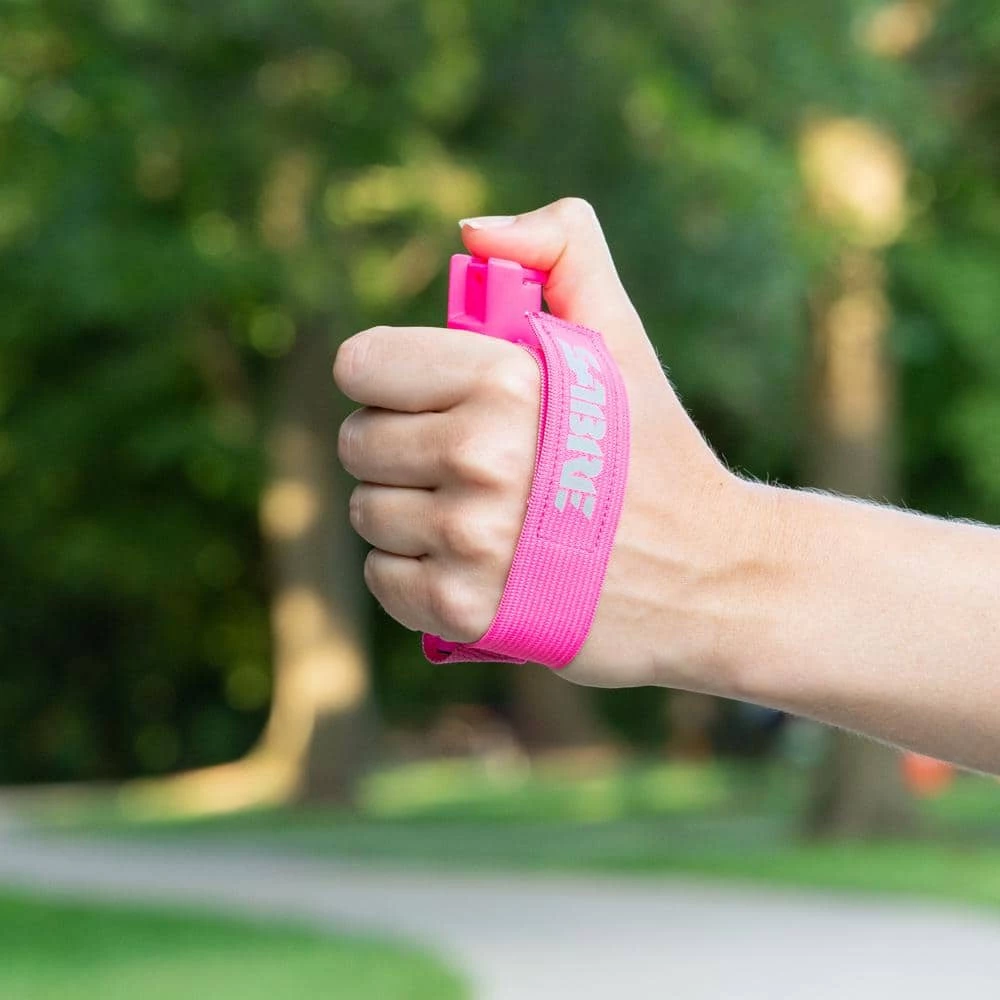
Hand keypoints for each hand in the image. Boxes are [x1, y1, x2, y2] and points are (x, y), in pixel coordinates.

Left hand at [334, 199, 749, 689]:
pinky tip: (469, 564)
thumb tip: (473, 232)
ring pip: (368, 511)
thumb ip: (563, 252)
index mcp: (504, 379)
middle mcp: (479, 458)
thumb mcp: (621, 338)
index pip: (361, 365)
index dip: (393, 380)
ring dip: (408, 511)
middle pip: (358, 442)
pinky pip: (383, 577)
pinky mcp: (462, 611)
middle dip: (402, 446)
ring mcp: (468, 541)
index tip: (434, 398)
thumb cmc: (655, 453)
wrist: (709, 576)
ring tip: (477, 513)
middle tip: (467, 462)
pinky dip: (414, 573)